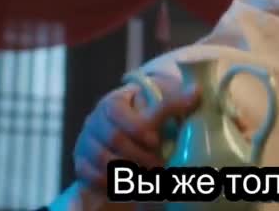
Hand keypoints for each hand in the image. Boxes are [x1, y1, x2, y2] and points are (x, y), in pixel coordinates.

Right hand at [73, 74, 196, 189]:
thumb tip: (197, 92)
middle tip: (159, 166)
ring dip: (129, 171)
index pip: (117, 111)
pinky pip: (93, 175)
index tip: (155, 141)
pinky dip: (113, 183)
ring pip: (103, 159)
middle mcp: (94, 120)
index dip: (136, 127)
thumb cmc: (143, 121)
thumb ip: (174, 103)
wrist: (122, 137)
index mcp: (112, 102)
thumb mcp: (156, 109)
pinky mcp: (81, 163)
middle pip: (113, 138)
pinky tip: (131, 185)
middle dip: (139, 154)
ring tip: (150, 177)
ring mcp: (86, 142)